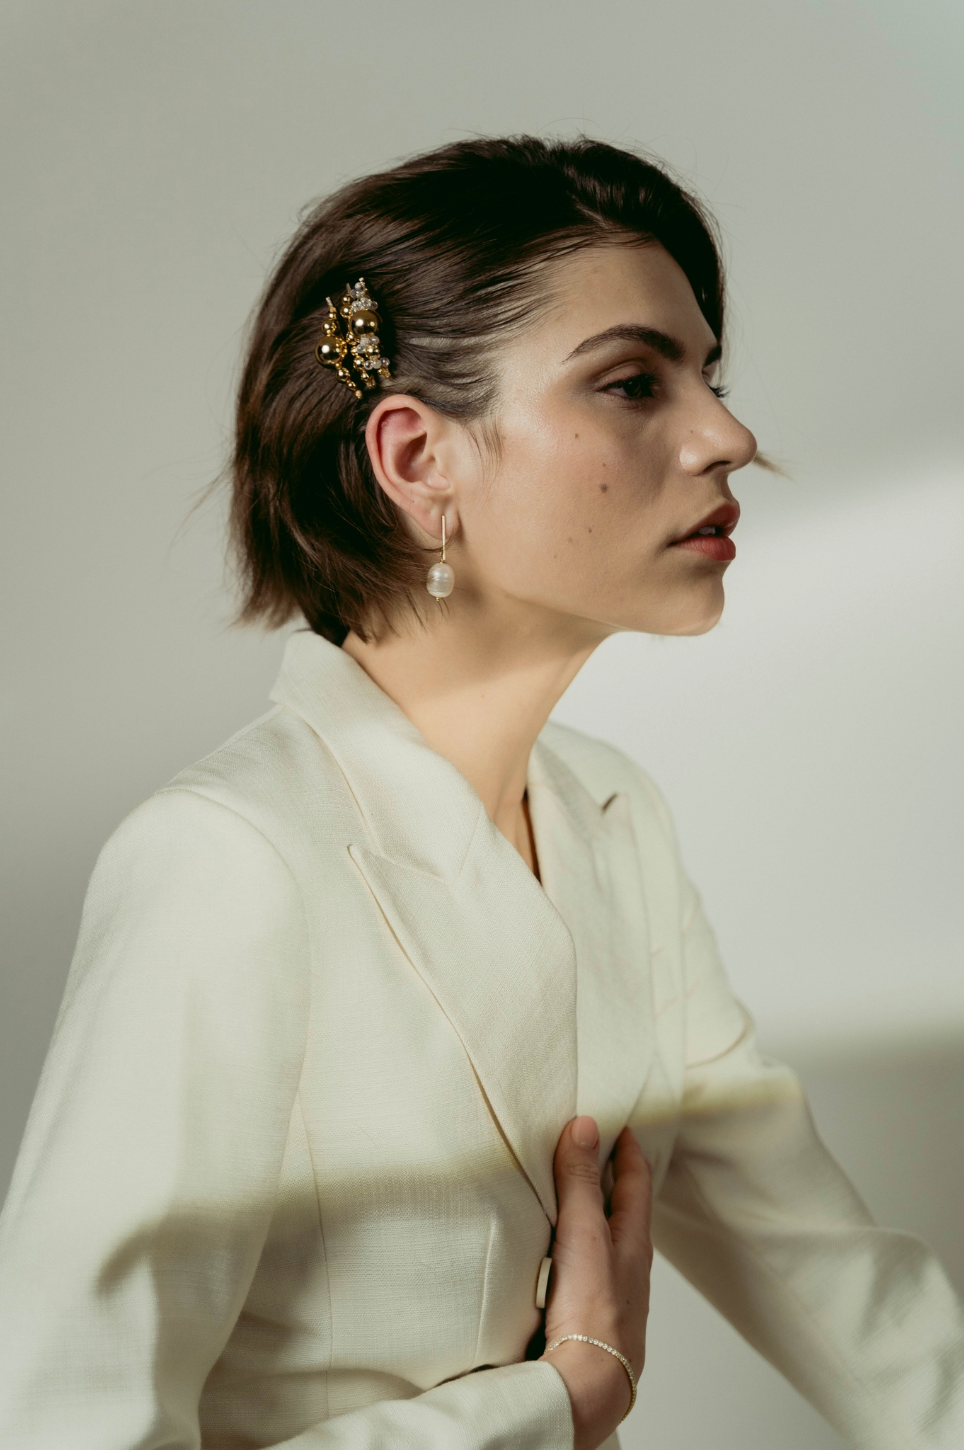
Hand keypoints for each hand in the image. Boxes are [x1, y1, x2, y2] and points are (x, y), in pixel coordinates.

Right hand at [539, 1117, 652, 1449]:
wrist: (587, 1383)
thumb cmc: (593, 1310)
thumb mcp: (585, 1232)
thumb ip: (581, 1181)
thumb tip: (586, 1127)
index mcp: (634, 1241)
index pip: (637, 1182)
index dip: (629, 1150)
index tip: (622, 1126)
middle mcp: (629, 1267)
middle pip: (626, 1213)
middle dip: (614, 1182)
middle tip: (599, 1154)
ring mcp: (612, 1294)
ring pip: (607, 1244)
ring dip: (595, 1218)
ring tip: (574, 1200)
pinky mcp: (590, 1316)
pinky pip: (587, 1271)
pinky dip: (577, 1252)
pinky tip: (560, 1258)